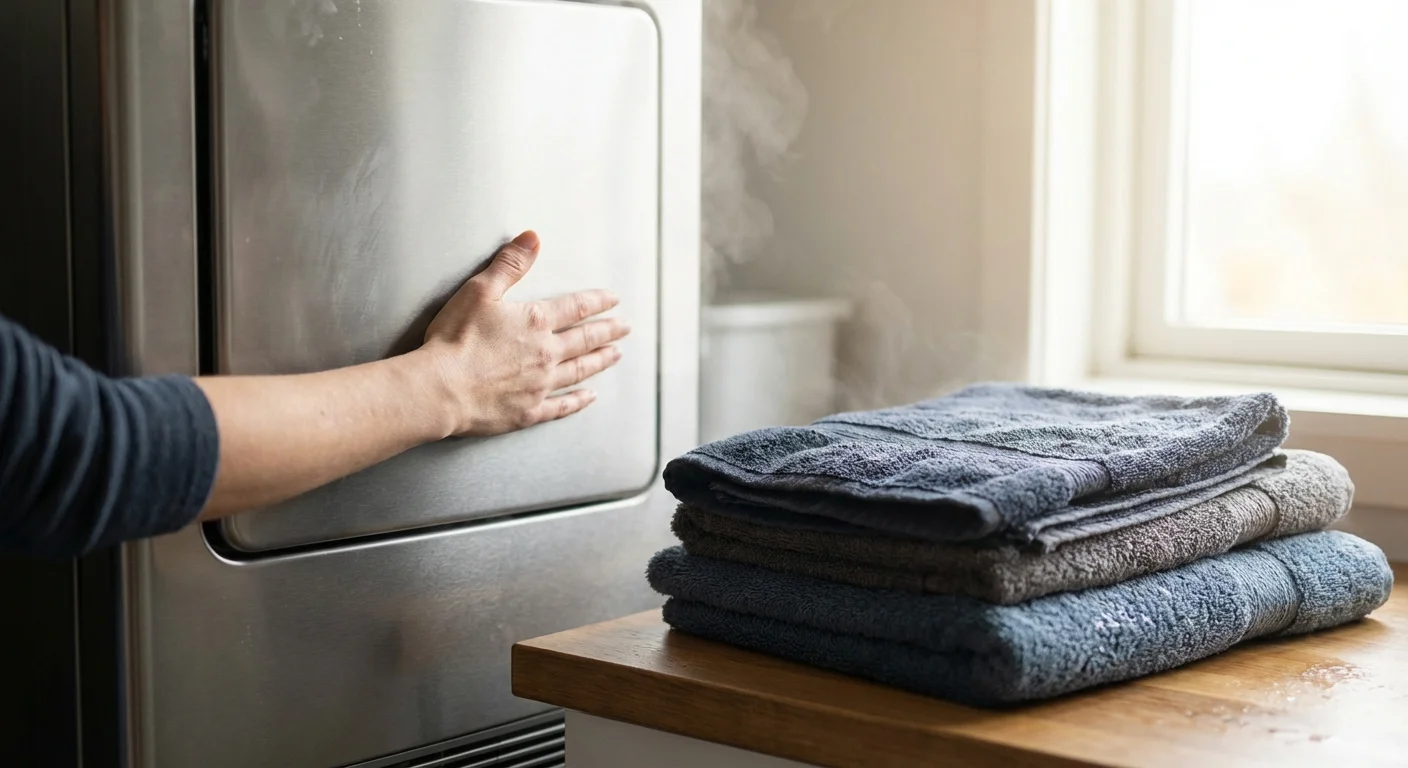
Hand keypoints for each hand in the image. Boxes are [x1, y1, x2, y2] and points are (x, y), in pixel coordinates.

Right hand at [418, 230, 629, 436]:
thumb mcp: (480, 291)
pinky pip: (561, 406)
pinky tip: (589, 397)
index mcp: (536, 322)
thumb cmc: (456, 339)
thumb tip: (533, 238)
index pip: (576, 308)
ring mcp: (540, 385)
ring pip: (579, 371)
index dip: (597, 301)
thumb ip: (509, 264)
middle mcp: (546, 354)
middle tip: (625, 328)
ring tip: (616, 355)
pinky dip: (578, 402)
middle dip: (608, 331)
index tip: (614, 300)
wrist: (441, 388)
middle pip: (585, 340)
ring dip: (600, 361)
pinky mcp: (529, 412)